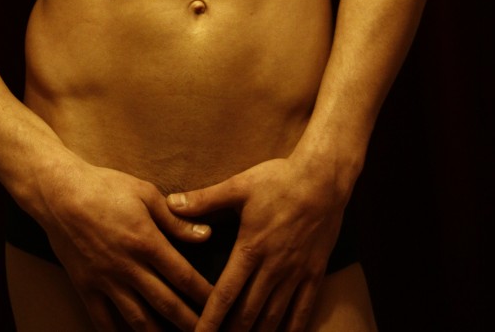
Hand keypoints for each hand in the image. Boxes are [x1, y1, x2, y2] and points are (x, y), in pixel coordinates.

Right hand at [43, 162, 213, 331]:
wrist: (59, 193)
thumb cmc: (104, 186)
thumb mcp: (145, 193)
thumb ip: (176, 219)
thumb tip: (206, 234)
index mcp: (146, 241)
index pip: (184, 276)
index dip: (205, 294)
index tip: (221, 304)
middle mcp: (128, 266)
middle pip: (166, 304)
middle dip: (190, 322)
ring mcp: (106, 281)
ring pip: (138, 320)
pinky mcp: (86, 288)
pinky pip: (103, 322)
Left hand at [167, 157, 345, 330]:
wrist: (324, 178)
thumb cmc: (279, 179)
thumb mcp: (239, 185)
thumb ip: (205, 199)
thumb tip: (170, 203)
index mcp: (250, 248)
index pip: (225, 294)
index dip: (210, 321)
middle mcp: (273, 267)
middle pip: (247, 313)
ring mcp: (296, 273)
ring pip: (274, 317)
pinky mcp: (315, 272)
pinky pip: (303, 310)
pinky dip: (292, 330)